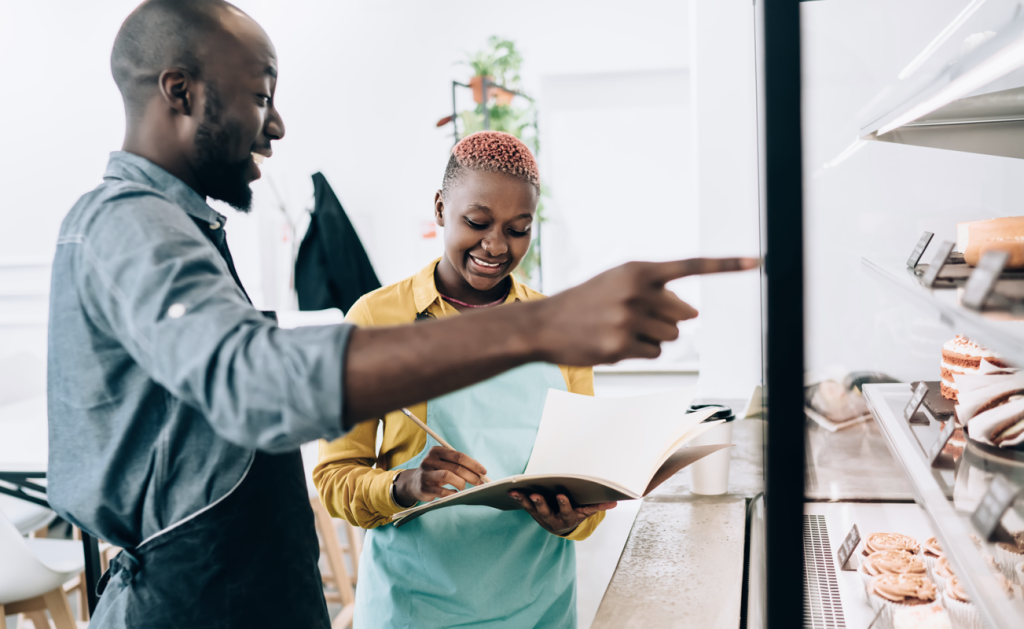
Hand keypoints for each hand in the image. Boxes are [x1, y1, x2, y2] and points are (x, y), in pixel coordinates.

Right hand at [394, 446, 487, 506]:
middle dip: (471, 476)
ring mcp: (425, 474)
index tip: (483, 472)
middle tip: (479, 483)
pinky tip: (455, 493)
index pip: (459, 456)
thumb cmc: (436, 472)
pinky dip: (452, 493)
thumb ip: (460, 465)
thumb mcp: (444, 463)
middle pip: (455, 467)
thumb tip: (481, 473)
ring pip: (448, 476)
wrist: (414, 483)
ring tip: (464, 487)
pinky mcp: (424, 487)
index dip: (473, 464)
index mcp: (437, 451)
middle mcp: (429, 460)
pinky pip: (442, 491)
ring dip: (461, 483)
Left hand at [509, 491, 616, 535]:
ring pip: (533, 510)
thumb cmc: (576, 513)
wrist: (562, 527)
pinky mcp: (534, 513)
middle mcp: (554, 519)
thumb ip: (598, 506)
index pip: (567, 511)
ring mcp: (542, 517)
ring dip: (526, 501)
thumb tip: (615, 502)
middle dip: (541, 504)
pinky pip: (525, 506)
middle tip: (536, 495)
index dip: (564, 504)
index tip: (560, 494)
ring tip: (518, 491)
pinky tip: (511, 491)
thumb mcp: (586, 511)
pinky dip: (518, 499)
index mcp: (569, 518)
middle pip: (547, 512)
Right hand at [529, 257, 758, 365]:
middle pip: (684, 316)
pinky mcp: (622, 345)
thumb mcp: (620, 283)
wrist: (544, 324)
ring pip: (672, 338)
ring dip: (654, 339)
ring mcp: (630, 319)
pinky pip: (655, 355)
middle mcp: (638, 291)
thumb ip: (658, 292)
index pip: (691, 266)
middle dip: (667, 321)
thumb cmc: (587, 301)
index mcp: (639, 269)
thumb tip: (694, 314)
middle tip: (635, 318)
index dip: (727, 265)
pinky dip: (641, 353)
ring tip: (621, 331)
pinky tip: (615, 344)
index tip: (759, 261)